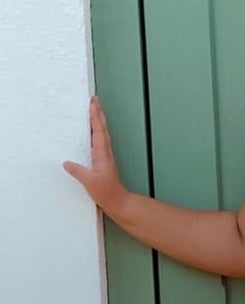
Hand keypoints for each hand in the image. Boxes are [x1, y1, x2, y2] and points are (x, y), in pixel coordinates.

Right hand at [63, 96, 128, 215]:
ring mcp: (105, 157)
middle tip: (93, 100)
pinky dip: (96, 132)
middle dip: (97, 113)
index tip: (92, 103)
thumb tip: (67, 163)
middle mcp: (105, 153)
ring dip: (97, 121)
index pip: (98, 130)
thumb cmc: (108, 193)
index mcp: (102, 154)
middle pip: (101, 128)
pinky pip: (99, 142)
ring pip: (101, 134)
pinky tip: (91, 133)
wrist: (119, 203)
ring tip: (93, 111)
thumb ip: (78, 172)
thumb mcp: (90, 183)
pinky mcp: (103, 162)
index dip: (95, 116)